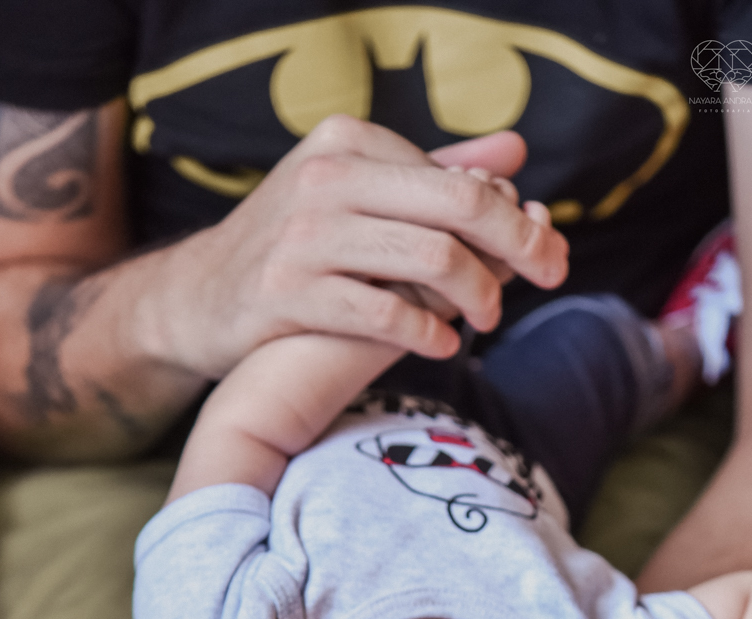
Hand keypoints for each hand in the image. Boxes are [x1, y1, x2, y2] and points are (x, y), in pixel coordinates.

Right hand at [146, 116, 568, 377]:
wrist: (200, 299)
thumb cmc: (294, 245)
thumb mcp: (355, 193)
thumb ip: (432, 174)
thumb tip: (514, 156)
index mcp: (348, 141)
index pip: (460, 178)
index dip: (516, 219)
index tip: (546, 252)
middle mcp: (326, 178)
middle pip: (458, 207)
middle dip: (521, 246)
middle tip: (551, 277)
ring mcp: (304, 237)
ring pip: (430, 260)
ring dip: (478, 296)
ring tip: (488, 320)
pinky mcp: (289, 294)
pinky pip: (384, 315)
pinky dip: (427, 334)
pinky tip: (442, 344)